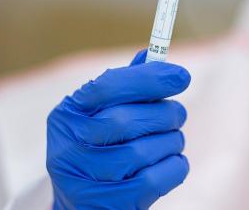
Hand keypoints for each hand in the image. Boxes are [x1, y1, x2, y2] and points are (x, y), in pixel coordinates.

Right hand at [47, 50, 190, 209]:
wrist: (85, 204)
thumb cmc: (103, 148)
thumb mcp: (105, 114)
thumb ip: (127, 86)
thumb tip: (152, 54)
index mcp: (67, 115)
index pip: (107, 87)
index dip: (148, 79)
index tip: (181, 76)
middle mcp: (67, 148)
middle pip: (127, 120)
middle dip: (165, 114)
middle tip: (177, 114)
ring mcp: (83, 181)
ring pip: (144, 151)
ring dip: (171, 142)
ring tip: (170, 141)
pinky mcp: (106, 205)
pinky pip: (156, 179)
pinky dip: (174, 166)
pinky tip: (169, 163)